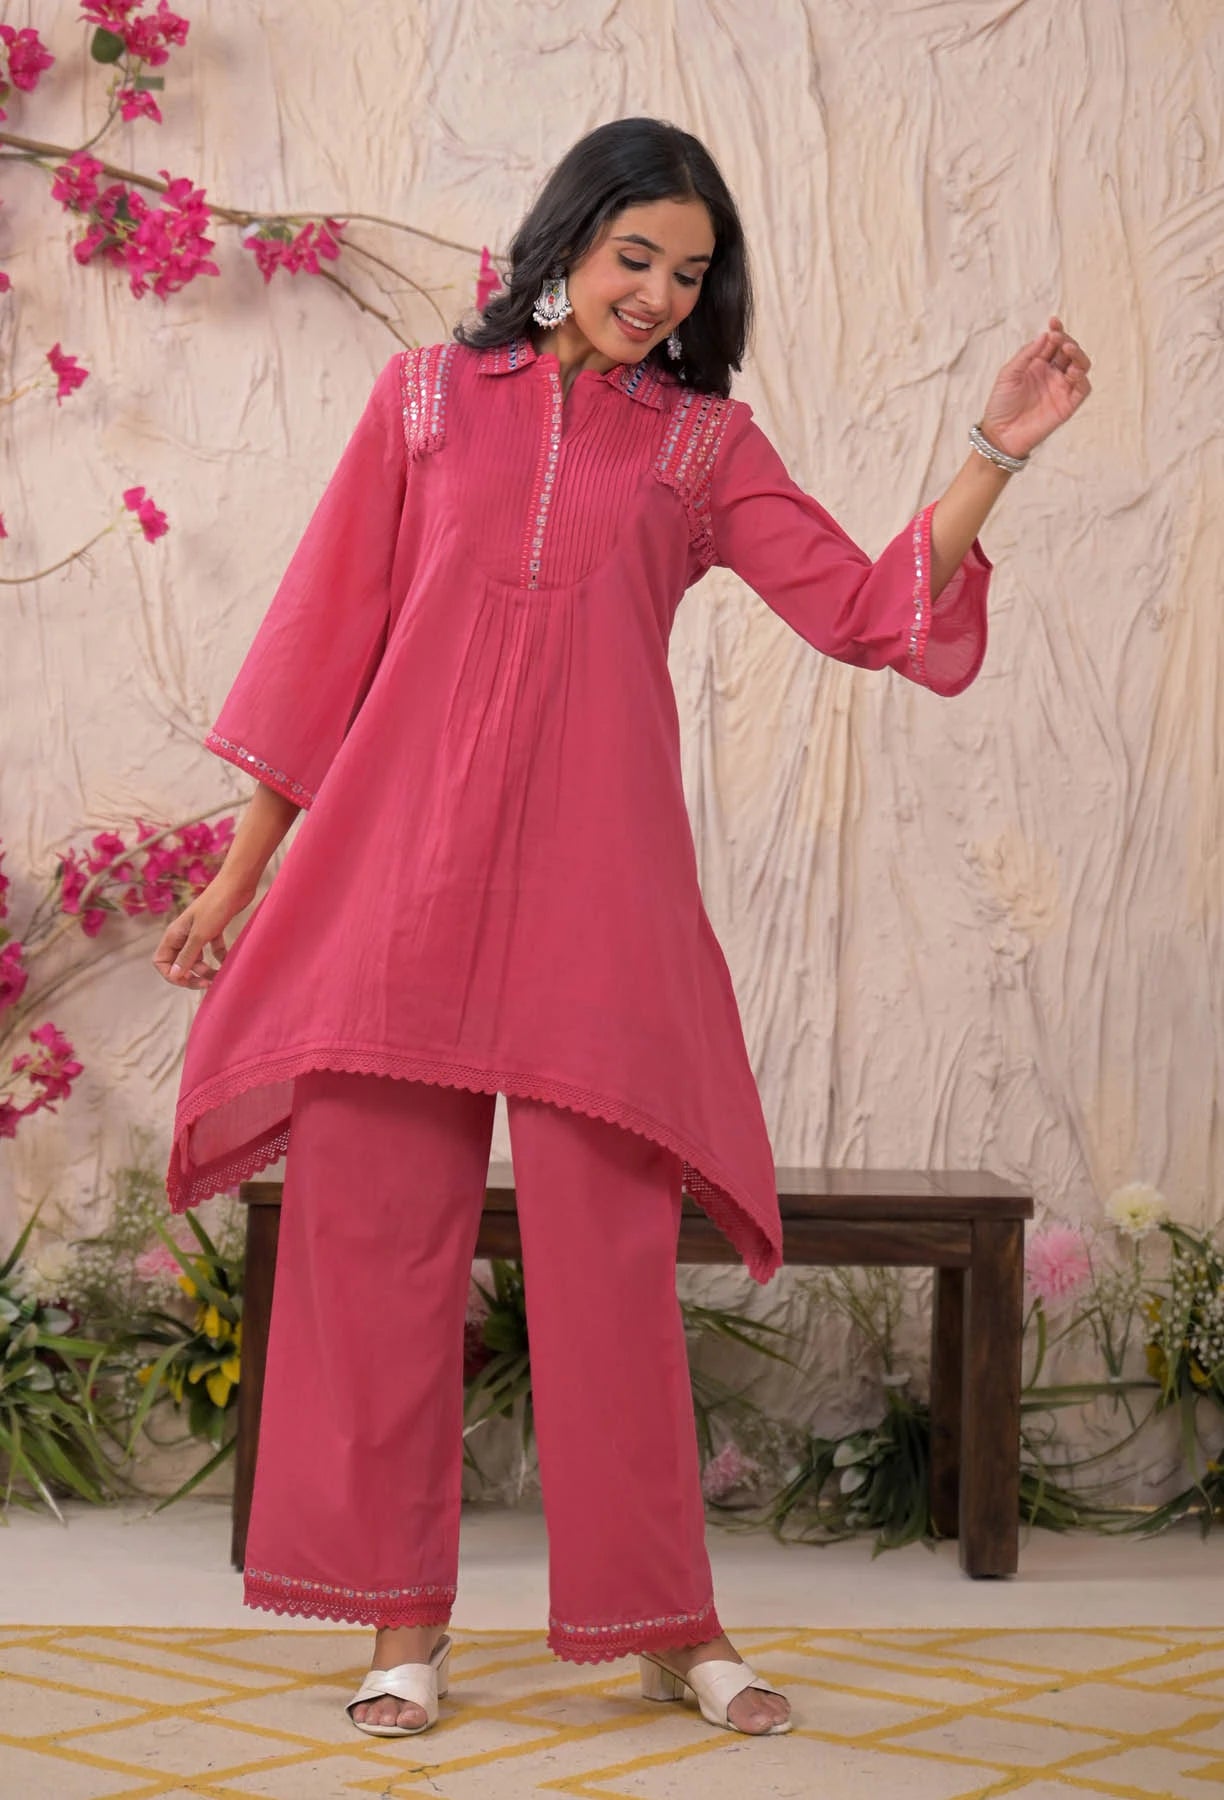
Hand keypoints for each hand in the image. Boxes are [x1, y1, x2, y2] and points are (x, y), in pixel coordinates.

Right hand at [153, 875, 253, 989]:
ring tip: (220, 974)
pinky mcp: (215, 929)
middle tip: (207, 983)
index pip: (161, 961)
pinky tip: (228, 961)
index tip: (188, 980)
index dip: (172, 974)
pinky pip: (214, 949)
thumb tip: (174, 976)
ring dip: (206, 969)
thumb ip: (187, 956)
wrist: (236, 885)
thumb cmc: (216, 906)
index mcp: (174, 934)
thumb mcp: (200, 935)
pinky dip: (220, 957)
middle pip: (180, 963)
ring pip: (198, 958)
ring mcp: (199, 932)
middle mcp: (184, 934)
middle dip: (192, 975)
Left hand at [978, 315, 1091, 460]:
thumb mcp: (1008, 374)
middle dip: (1066, 340)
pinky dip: (1082, 378)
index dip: (1056, 331)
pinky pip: (1082, 388)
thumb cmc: (1001, 404)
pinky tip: (1073, 371)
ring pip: (1080, 366)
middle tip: (1057, 338)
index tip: (1053, 321)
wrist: (1000, 434)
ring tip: (1067, 349)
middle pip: (1069, 351)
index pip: (1053, 343)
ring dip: (1077, 355)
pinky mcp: (1068, 405)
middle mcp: (1052, 374)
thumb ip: (1026, 354)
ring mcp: (1061, 388)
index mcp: (1038, 364)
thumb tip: (1045, 335)